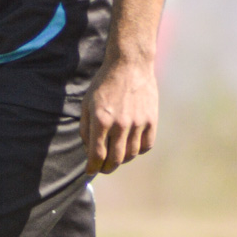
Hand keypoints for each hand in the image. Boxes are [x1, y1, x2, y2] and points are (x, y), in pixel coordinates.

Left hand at [80, 57, 158, 175]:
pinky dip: (138, 150)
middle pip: (115, 159)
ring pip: (131, 154)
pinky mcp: (151, 120)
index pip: (97, 155)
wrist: (130, 64)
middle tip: (103, 168)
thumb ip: (85, 128)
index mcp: (101, 120)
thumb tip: (89, 151)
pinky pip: (146, 145)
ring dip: (122, 160)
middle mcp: (120, 124)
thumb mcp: (87, 103)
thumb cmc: (104, 84)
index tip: (90, 171)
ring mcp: (138, 123)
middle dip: (107, 168)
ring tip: (117, 156)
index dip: (93, 167)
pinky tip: (131, 146)